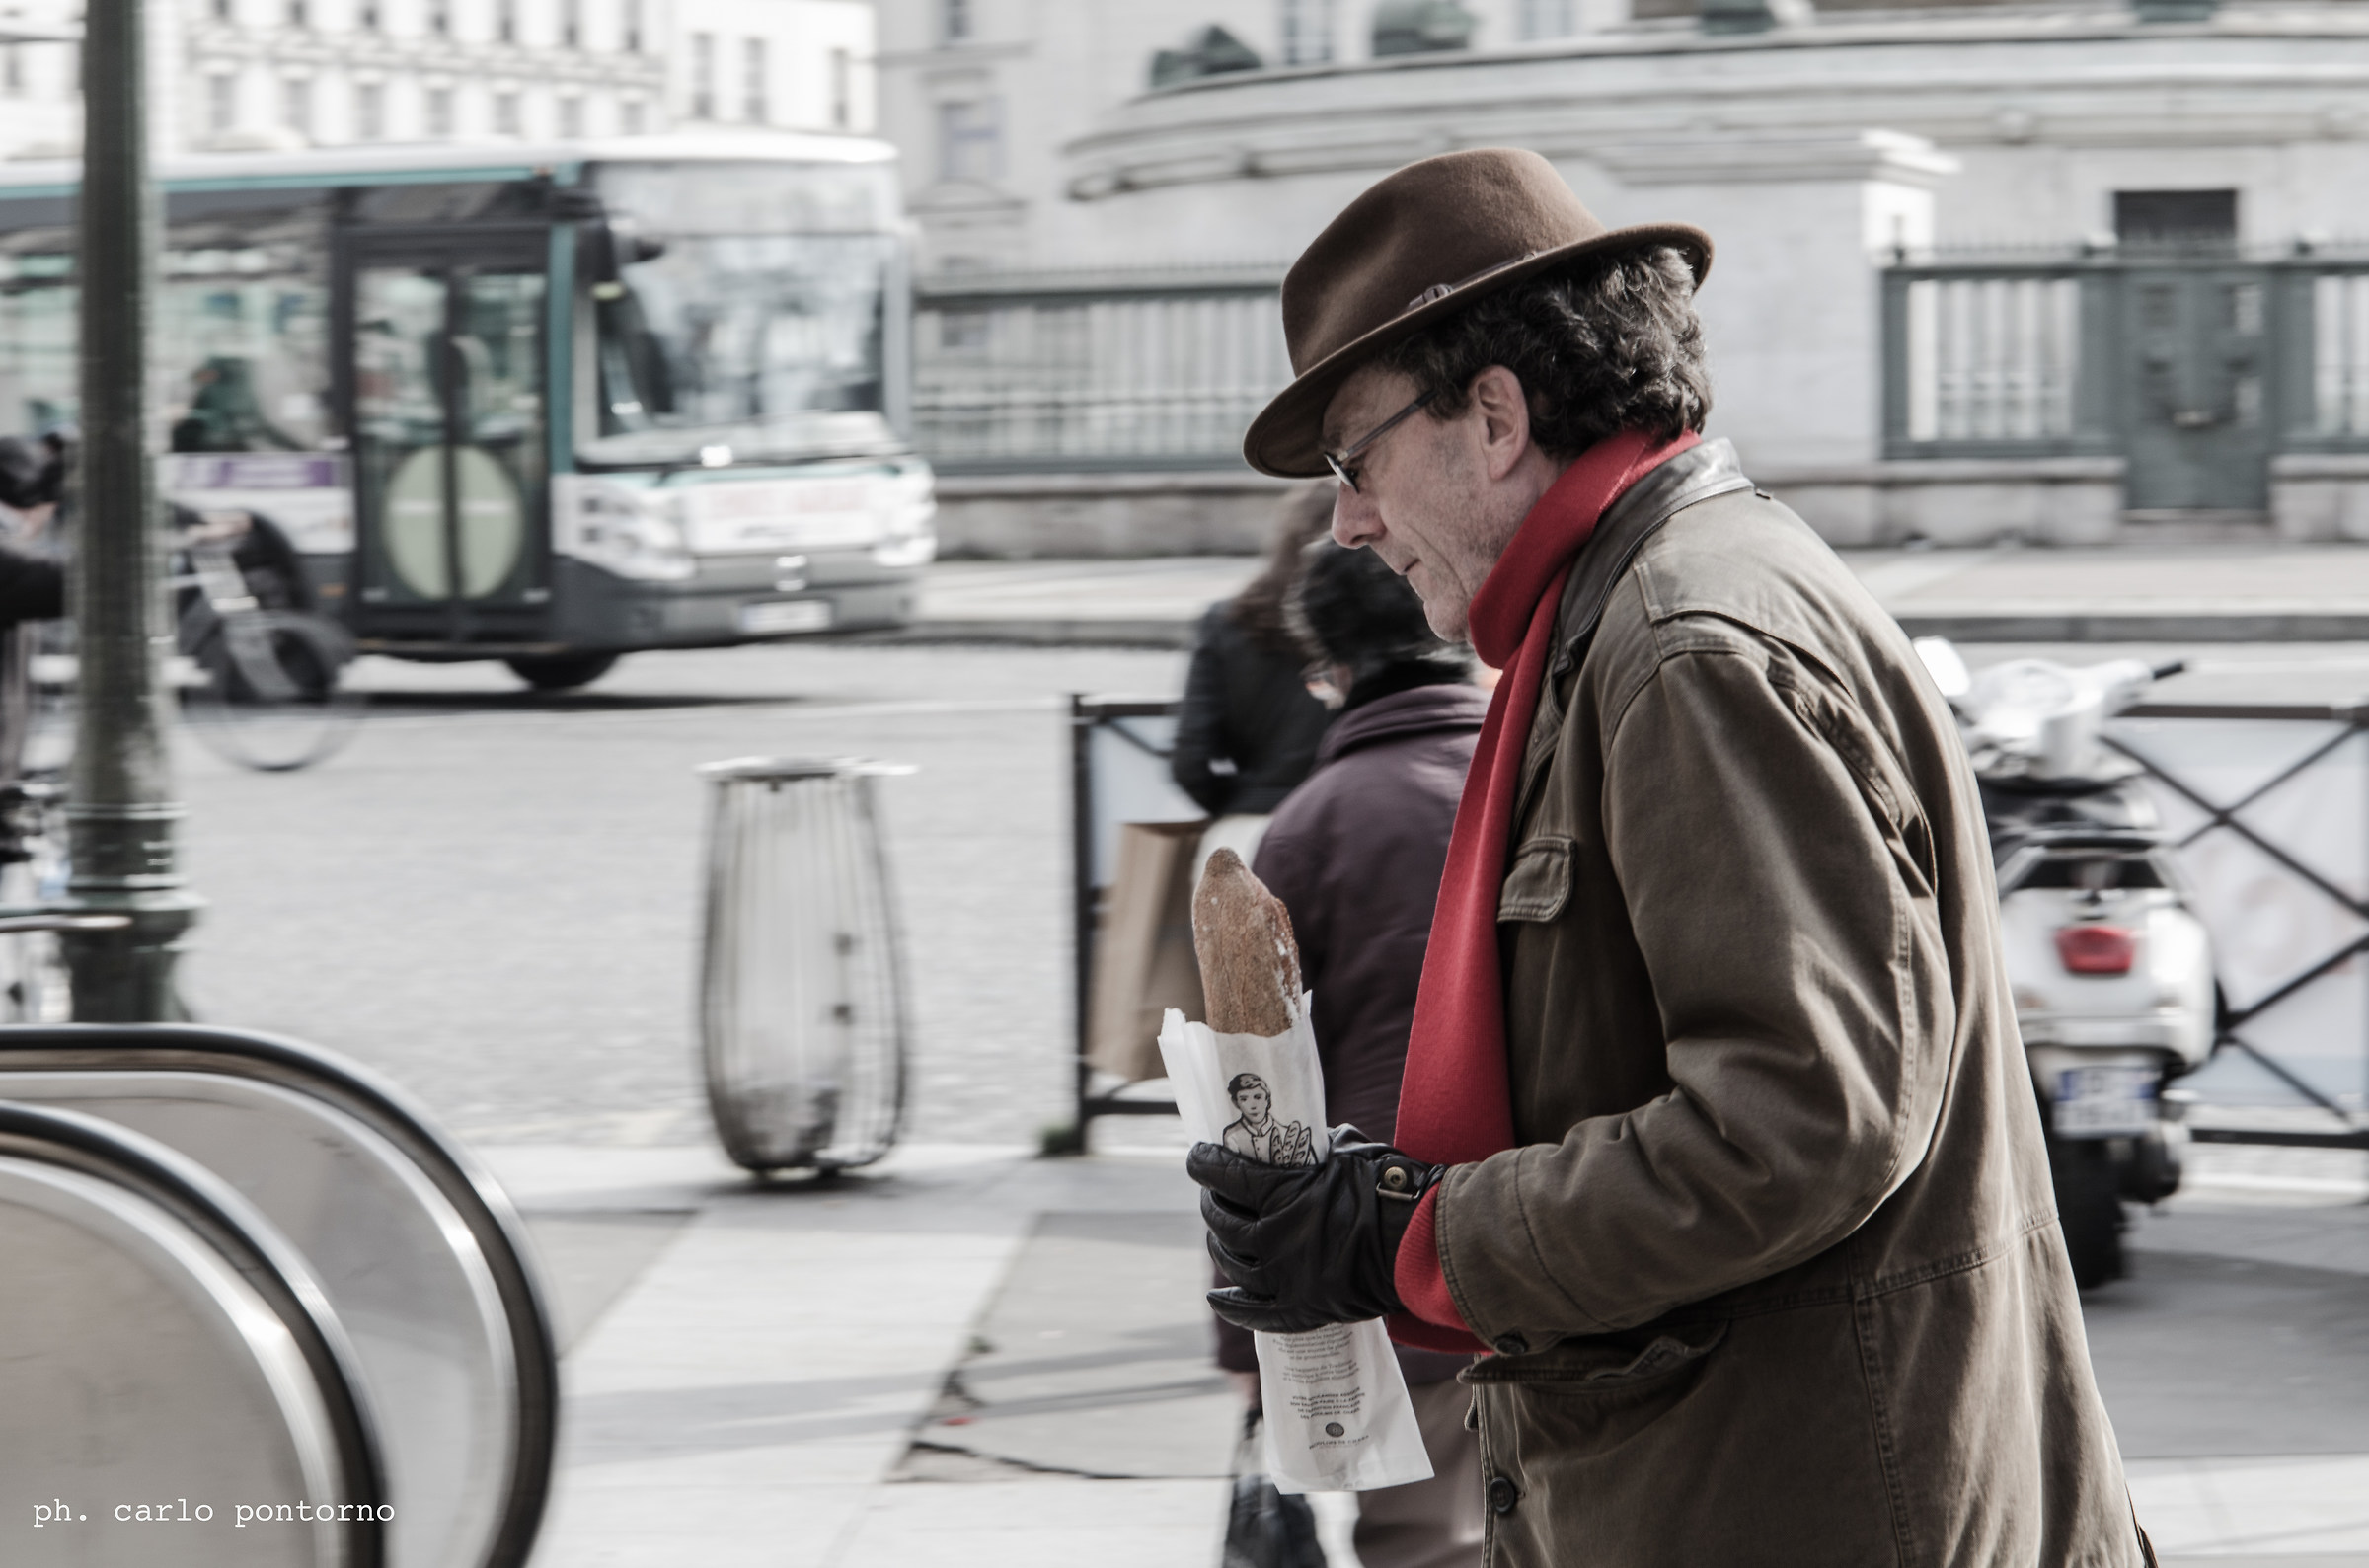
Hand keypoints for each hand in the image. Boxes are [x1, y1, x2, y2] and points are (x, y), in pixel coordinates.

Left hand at [1187, 1126, 1444, 1334]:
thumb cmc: (1391, 1189)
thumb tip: (1300, 1140)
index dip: (1204, 1164)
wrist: (1425, 1243)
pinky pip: (1256, 1313)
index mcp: (1283, 1195)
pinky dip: (1232, 1306)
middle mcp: (1276, 1238)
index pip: (1224, 1175)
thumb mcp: (1349, 1152)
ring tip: (1219, 1235)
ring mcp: (1287, 1278)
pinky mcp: (1303, 1309)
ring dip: (1219, 1246)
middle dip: (1211, 1205)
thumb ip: (1317, 1146)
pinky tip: (1217, 1297)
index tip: (1197, 1157)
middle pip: (1224, 1222)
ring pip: (1233, 1263)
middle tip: (1211, 1196)